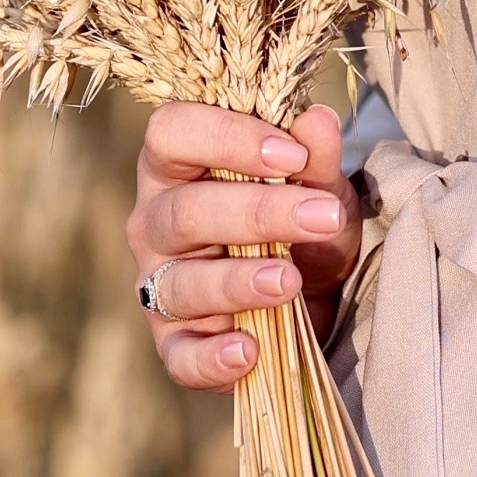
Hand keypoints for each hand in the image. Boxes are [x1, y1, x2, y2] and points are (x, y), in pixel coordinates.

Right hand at [125, 100, 361, 390]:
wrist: (315, 295)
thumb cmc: (301, 222)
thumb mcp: (320, 187)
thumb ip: (317, 156)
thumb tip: (317, 118)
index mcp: (177, 164)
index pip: (171, 132)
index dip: (226, 138)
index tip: (291, 154)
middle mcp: (155, 221)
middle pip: (184, 211)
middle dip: (256, 213)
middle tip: (321, 216)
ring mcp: (158, 285)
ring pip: (182, 283)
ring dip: (238, 282)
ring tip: (290, 280)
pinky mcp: (173, 344)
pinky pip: (180, 356)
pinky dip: (211, 358)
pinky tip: (249, 349)